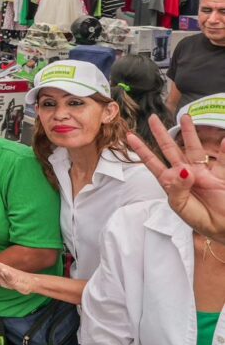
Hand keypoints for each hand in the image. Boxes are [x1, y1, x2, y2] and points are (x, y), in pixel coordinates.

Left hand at [127, 114, 224, 241]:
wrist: (222, 228)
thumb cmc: (199, 219)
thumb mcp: (181, 206)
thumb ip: (179, 188)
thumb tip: (184, 170)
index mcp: (171, 182)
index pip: (153, 163)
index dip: (142, 150)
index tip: (129, 136)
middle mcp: (185, 174)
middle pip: (170, 150)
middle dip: (161, 134)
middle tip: (152, 118)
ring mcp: (202, 173)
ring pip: (193, 149)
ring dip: (190, 133)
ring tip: (185, 117)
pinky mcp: (219, 176)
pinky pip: (222, 161)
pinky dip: (224, 150)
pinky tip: (223, 139)